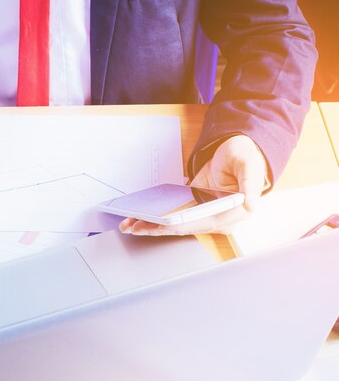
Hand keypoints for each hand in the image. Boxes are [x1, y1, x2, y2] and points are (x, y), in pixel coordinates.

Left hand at [120, 135, 268, 235]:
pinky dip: (155, 218)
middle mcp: (217, 219)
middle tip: (135, 226)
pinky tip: (138, 217)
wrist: (237, 152)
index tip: (161, 225)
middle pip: (183, 227)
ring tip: (129, 225)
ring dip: (152, 226)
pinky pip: (172, 217)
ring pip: (175, 225)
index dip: (179, 225)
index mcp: (233, 213)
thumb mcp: (249, 166)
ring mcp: (203, 215)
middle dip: (158, 228)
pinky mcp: (193, 209)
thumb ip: (250, 185)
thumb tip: (251, 205)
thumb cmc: (245, 158)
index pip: (201, 223)